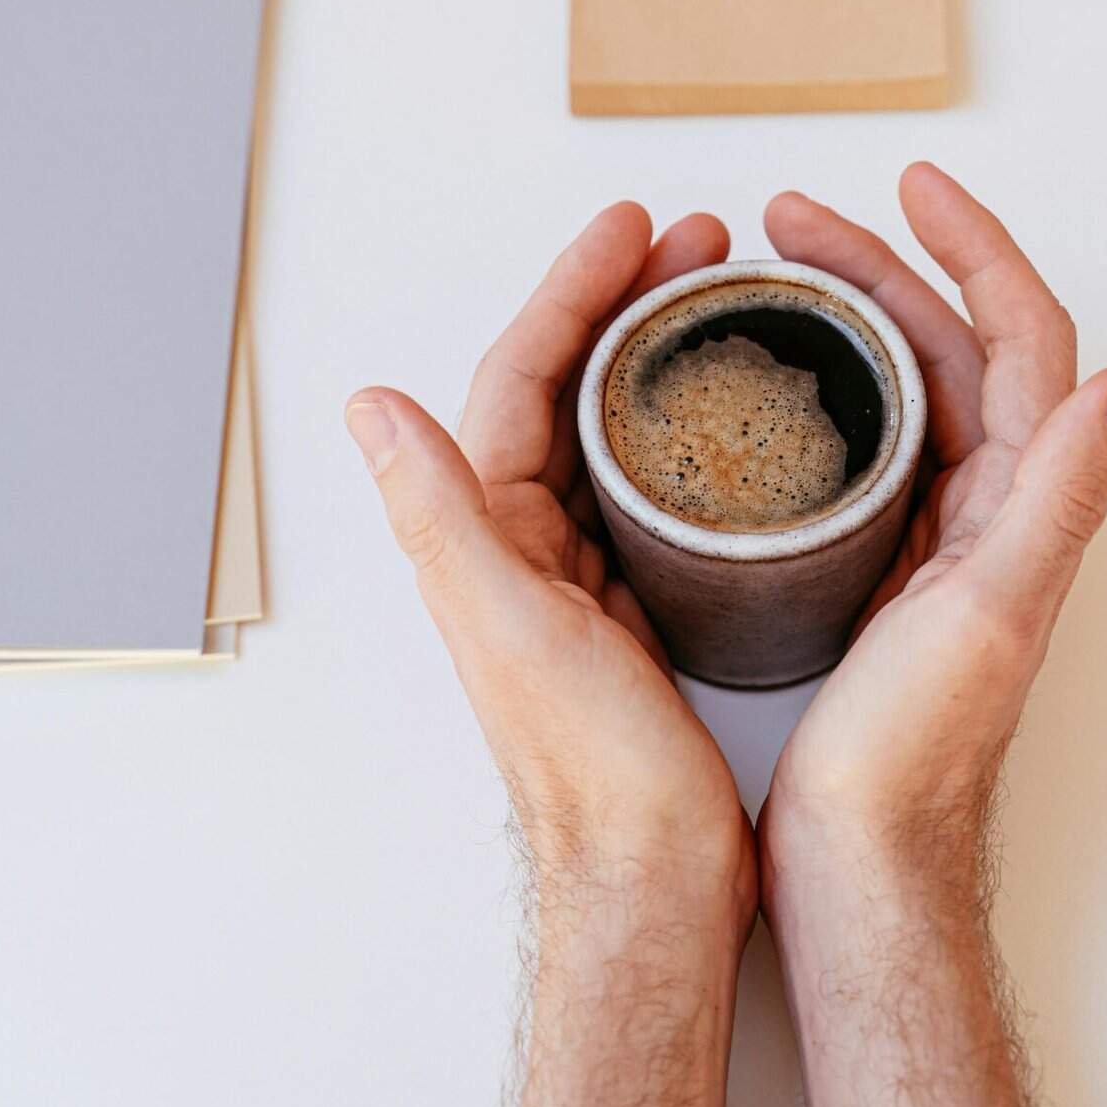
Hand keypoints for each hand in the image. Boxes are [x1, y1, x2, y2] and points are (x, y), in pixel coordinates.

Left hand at [345, 203, 756, 937]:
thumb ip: (440, 513)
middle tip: (703, 240)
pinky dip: (691, 423)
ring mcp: (585, 568)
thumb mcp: (508, 625)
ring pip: (618, 424)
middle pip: (574, 384)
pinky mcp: (642, 599)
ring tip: (726, 295)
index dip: (577, 287)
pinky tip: (738, 407)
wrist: (654, 879)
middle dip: (631, 299)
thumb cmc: (588, 771)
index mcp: (488, 533)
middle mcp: (526, 541)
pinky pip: (659, 481)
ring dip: (663, 350)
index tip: (637, 228)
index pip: (523, 374)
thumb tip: (369, 406)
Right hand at [759, 162, 1106, 908]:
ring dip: (851, 317)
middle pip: (948, 346)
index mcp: (1022, 503)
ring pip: (905, 389)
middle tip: (790, 219)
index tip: (910, 186)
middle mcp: (992, 509)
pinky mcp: (887, 573)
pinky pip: (870, 445)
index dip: (973, 247)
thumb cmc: (915, 760)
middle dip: (879, 263)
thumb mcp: (991, 610)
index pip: (1017, 336)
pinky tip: (776, 388)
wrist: (864, 865)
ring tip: (773, 275)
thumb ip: (1061, 494)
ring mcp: (941, 538)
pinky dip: (831, 389)